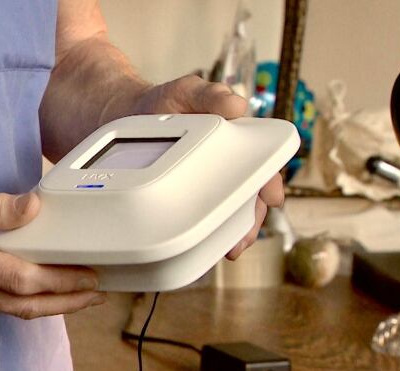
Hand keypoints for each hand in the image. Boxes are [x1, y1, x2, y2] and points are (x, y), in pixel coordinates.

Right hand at [0, 189, 104, 318]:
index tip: (91, 276)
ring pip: (10, 311)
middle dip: (67, 302)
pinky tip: (34, 294)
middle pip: (26, 306)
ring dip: (48, 306)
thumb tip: (33, 207)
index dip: (63, 282)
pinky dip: (21, 304)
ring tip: (76, 296)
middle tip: (98, 294)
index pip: (26, 280)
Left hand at [129, 74, 284, 258]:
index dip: (269, 183)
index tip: (271, 199)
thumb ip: (212, 94)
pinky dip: (206, 235)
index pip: (262, 164)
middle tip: (243, 240)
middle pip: (248, 198)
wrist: (128, 116)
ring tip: (228, 250)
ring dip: (231, 234)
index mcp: (237, 141)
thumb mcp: (188, 91)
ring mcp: (206, 184)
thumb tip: (237, 106)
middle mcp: (226, 166)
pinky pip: (201, 219)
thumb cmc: (165, 101)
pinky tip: (203, 248)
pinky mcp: (185, 198)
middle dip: (251, 222)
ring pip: (227, 214)